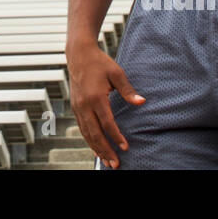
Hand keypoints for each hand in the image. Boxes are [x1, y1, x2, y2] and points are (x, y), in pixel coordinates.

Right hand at [66, 42, 144, 167]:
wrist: (79, 54)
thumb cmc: (100, 63)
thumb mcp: (116, 73)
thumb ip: (128, 90)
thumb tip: (141, 101)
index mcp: (95, 97)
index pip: (107, 123)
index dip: (116, 137)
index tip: (125, 147)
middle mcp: (84, 105)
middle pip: (95, 133)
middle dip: (105, 150)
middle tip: (115, 164)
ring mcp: (78, 107)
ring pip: (87, 133)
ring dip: (96, 149)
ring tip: (106, 161)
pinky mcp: (75, 107)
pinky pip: (82, 128)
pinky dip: (89, 140)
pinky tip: (95, 149)